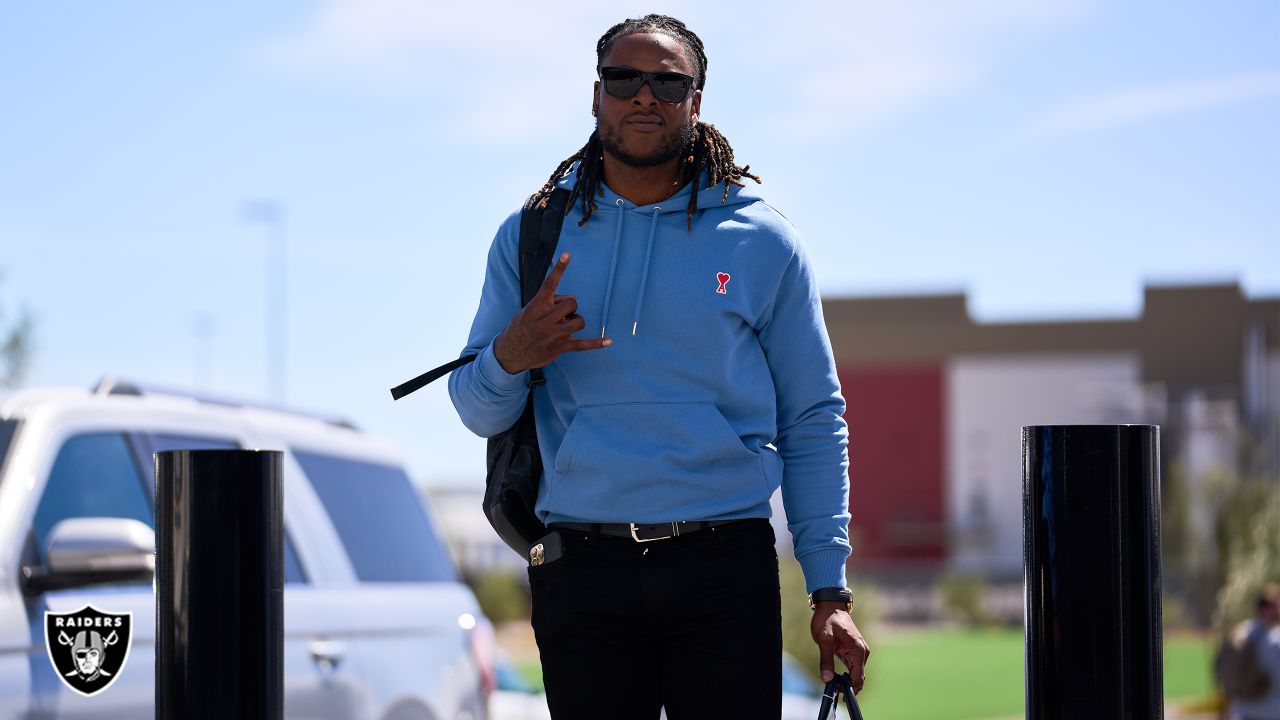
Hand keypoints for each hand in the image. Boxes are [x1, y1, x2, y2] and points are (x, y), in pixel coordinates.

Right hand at [494, 252, 610, 373]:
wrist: (510, 352)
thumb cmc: (521, 327)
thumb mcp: (529, 309)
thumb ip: (550, 301)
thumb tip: (572, 298)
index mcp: (536, 306)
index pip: (549, 283)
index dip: (559, 268)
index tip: (567, 254)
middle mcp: (545, 319)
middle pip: (572, 304)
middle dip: (570, 308)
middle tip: (559, 316)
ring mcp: (553, 335)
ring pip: (579, 321)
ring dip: (575, 322)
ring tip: (564, 327)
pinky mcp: (559, 348)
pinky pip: (582, 345)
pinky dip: (596, 343)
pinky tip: (609, 341)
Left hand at [811, 602, 869, 690]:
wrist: (831, 605)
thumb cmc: (827, 619)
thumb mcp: (824, 640)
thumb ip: (826, 660)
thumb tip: (827, 679)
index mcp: (858, 650)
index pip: (858, 678)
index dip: (848, 688)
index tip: (835, 690)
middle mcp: (863, 652)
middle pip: (858, 678)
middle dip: (847, 686)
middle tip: (831, 687)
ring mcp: (860, 651)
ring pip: (856, 673)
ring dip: (846, 680)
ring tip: (832, 681)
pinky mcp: (855, 650)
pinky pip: (854, 666)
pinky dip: (847, 673)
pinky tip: (836, 675)